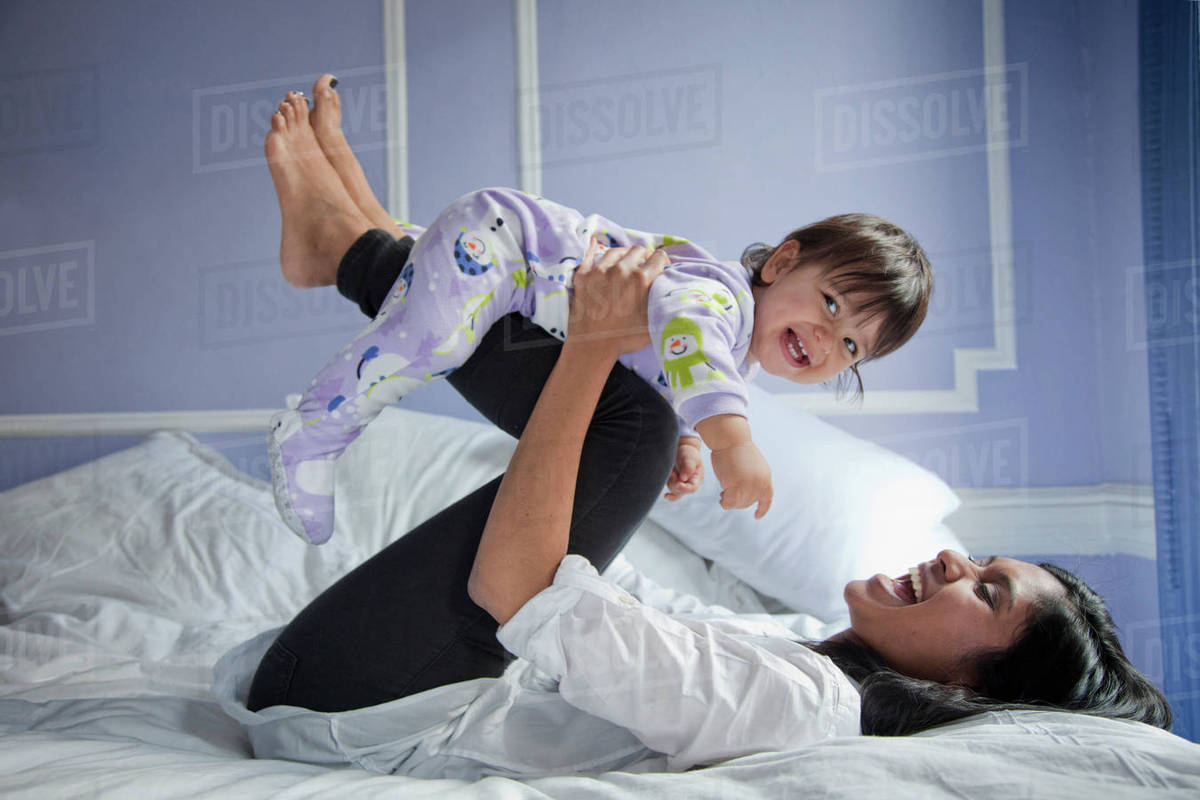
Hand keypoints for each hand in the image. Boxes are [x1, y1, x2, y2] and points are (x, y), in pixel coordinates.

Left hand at [567, 239, 669, 355]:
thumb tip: (670, 289)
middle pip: (639, 250)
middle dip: (645, 257)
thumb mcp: (654, 321)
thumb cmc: (625, 338)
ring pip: (617, 250)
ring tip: (625, 264)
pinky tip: (598, 246)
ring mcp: (600, 270)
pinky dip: (596, 249)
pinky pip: (590, 253)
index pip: (659, 257)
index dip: (662, 262)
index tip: (661, 268)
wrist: (592, 346)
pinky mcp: (583, 275)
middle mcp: (621, 270)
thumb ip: (663, 301)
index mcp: (641, 279)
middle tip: (643, 267)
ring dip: (625, 256)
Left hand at [664, 436, 703, 500]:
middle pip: (681, 491)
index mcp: (697, 478)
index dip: (684, 488)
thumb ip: (688, 466)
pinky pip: (671, 491)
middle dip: (675, 483)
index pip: (692, 488)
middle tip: (672, 472)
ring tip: (672, 471)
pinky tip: (666, 496)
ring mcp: (682, 485)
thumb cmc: (688, 452)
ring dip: (670, 482)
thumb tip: (683, 478)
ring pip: (674, 490)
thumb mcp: (690, 457)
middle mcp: (690, 484)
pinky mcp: (675, 484)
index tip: (677, 483)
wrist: (682, 450)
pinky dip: (669, 492)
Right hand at [709, 441, 772, 517]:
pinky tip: (722, 498)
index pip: (767, 498)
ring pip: (739, 504)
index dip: (762, 508)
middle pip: (748, 502)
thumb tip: (742, 492)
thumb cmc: (735, 449)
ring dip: (730, 500)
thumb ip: (751, 479)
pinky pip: (730, 503)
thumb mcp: (750, 466)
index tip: (757, 516)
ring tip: (723, 493)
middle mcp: (760, 483)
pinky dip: (725, 503)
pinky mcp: (737, 486)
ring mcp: (749, 486)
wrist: (730, 439)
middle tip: (726, 493)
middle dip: (737, 500)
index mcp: (765, 477)